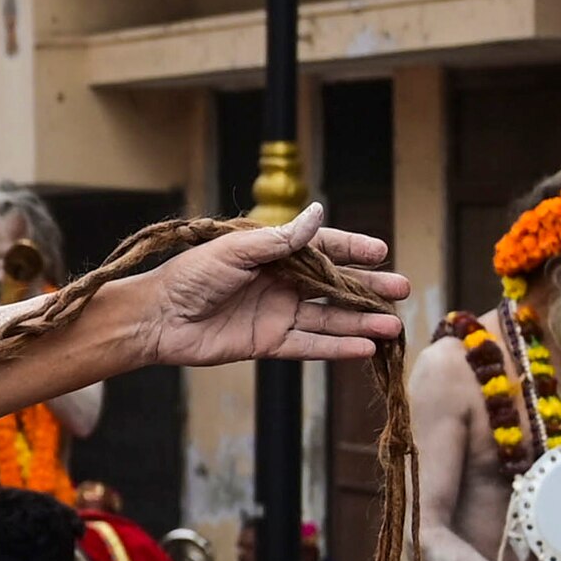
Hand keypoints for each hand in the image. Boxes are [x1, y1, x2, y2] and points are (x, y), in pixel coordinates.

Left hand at [137, 208, 406, 372]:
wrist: (158, 318)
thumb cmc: (189, 276)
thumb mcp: (235, 251)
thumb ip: (280, 239)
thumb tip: (318, 213)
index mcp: (272, 253)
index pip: (322, 248)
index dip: (352, 250)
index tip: (382, 252)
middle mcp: (280, 283)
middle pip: (334, 285)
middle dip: (368, 287)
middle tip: (402, 289)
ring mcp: (276, 314)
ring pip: (329, 318)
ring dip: (360, 321)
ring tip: (392, 325)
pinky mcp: (268, 343)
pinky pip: (310, 345)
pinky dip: (338, 347)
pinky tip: (364, 347)